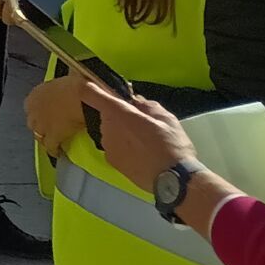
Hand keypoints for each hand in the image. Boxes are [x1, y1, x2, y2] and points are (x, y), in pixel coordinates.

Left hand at [25, 74, 89, 155]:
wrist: (83, 97)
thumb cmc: (78, 84)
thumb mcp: (69, 76)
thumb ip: (66, 78)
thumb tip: (75, 72)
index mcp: (36, 94)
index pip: (31, 106)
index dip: (39, 111)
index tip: (46, 113)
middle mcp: (34, 109)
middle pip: (32, 121)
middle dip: (39, 125)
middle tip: (50, 128)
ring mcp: (41, 124)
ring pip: (38, 135)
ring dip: (44, 138)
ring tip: (53, 141)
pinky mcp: (52, 136)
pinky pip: (50, 146)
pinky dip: (53, 150)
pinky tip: (57, 153)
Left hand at [75, 79, 194, 191]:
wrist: (174, 181)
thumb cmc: (172, 145)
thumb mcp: (165, 117)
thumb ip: (146, 105)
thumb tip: (135, 101)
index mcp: (119, 113)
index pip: (92, 93)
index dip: (91, 87)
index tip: (91, 83)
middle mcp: (107, 128)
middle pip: (108, 114)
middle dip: (121, 115)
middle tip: (143, 124)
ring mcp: (107, 146)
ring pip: (111, 131)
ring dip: (122, 132)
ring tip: (145, 143)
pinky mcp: (111, 162)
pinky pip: (114, 147)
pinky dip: (123, 147)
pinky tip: (141, 155)